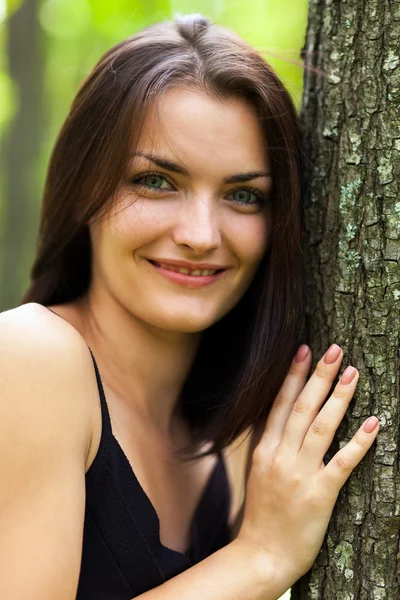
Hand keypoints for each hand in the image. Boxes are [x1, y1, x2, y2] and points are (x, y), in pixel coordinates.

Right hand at [236, 344, 378, 583]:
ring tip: (353, 374)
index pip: (281, 403)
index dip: (293, 375)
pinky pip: (342, 462)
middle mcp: (281, 455)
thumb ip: (269, 443)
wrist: (260, 553)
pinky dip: (358, 442)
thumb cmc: (263, 513)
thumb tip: (279, 415)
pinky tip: (373, 423)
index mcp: (265, 448)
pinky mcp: (319, 494)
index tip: (304, 350)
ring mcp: (300, 474)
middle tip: (336, 350)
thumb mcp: (258, 471)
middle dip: (319, 376)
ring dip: (339, 398)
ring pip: (322, 427)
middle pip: (302, 407)